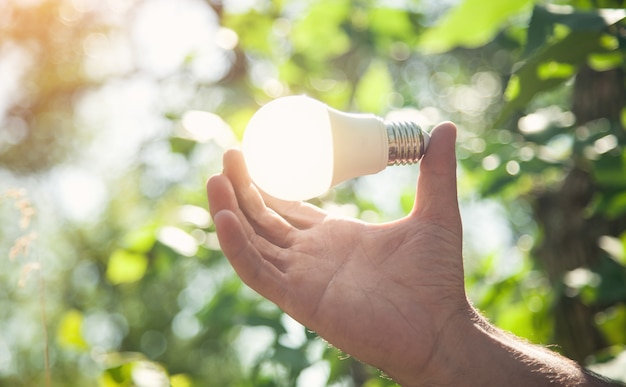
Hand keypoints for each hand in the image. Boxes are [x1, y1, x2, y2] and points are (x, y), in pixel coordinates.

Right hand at [207, 122, 467, 383]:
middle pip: (262, 219)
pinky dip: (238, 248)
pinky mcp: (299, 299)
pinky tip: (227, 219)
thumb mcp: (435, 212)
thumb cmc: (438, 279)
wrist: (441, 328)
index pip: (286, 208)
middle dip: (242, 188)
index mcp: (333, 237)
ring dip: (230, 211)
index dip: (266, 185)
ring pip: (252, 241)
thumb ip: (436, 172)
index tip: (251, 155)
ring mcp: (302, 277)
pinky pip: (258, 272)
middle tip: (230, 155)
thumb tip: (445, 128)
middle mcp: (311, 256)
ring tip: (216, 179)